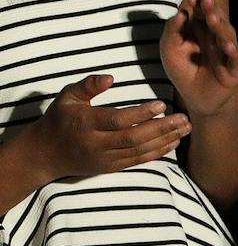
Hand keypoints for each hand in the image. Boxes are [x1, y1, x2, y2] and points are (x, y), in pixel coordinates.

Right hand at [21, 74, 190, 180]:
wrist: (44, 154)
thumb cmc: (60, 119)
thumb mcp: (67, 97)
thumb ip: (88, 85)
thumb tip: (111, 77)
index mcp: (86, 124)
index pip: (118, 120)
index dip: (141, 113)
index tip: (162, 104)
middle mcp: (96, 143)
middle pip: (133, 138)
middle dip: (161, 128)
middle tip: (183, 118)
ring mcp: (104, 158)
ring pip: (138, 151)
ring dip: (165, 140)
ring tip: (186, 128)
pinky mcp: (110, 167)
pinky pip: (137, 161)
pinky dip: (157, 152)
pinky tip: (174, 142)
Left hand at [160, 0, 237, 119]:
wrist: (197, 101)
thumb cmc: (183, 72)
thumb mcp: (170, 52)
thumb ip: (172, 32)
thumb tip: (179, 13)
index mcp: (201, 32)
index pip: (201, 14)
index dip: (197, 6)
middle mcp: (216, 38)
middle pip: (216, 20)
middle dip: (211, 9)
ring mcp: (226, 52)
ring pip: (227, 35)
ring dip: (220, 26)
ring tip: (212, 17)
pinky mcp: (234, 69)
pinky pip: (236, 58)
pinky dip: (233, 51)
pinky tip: (227, 46)